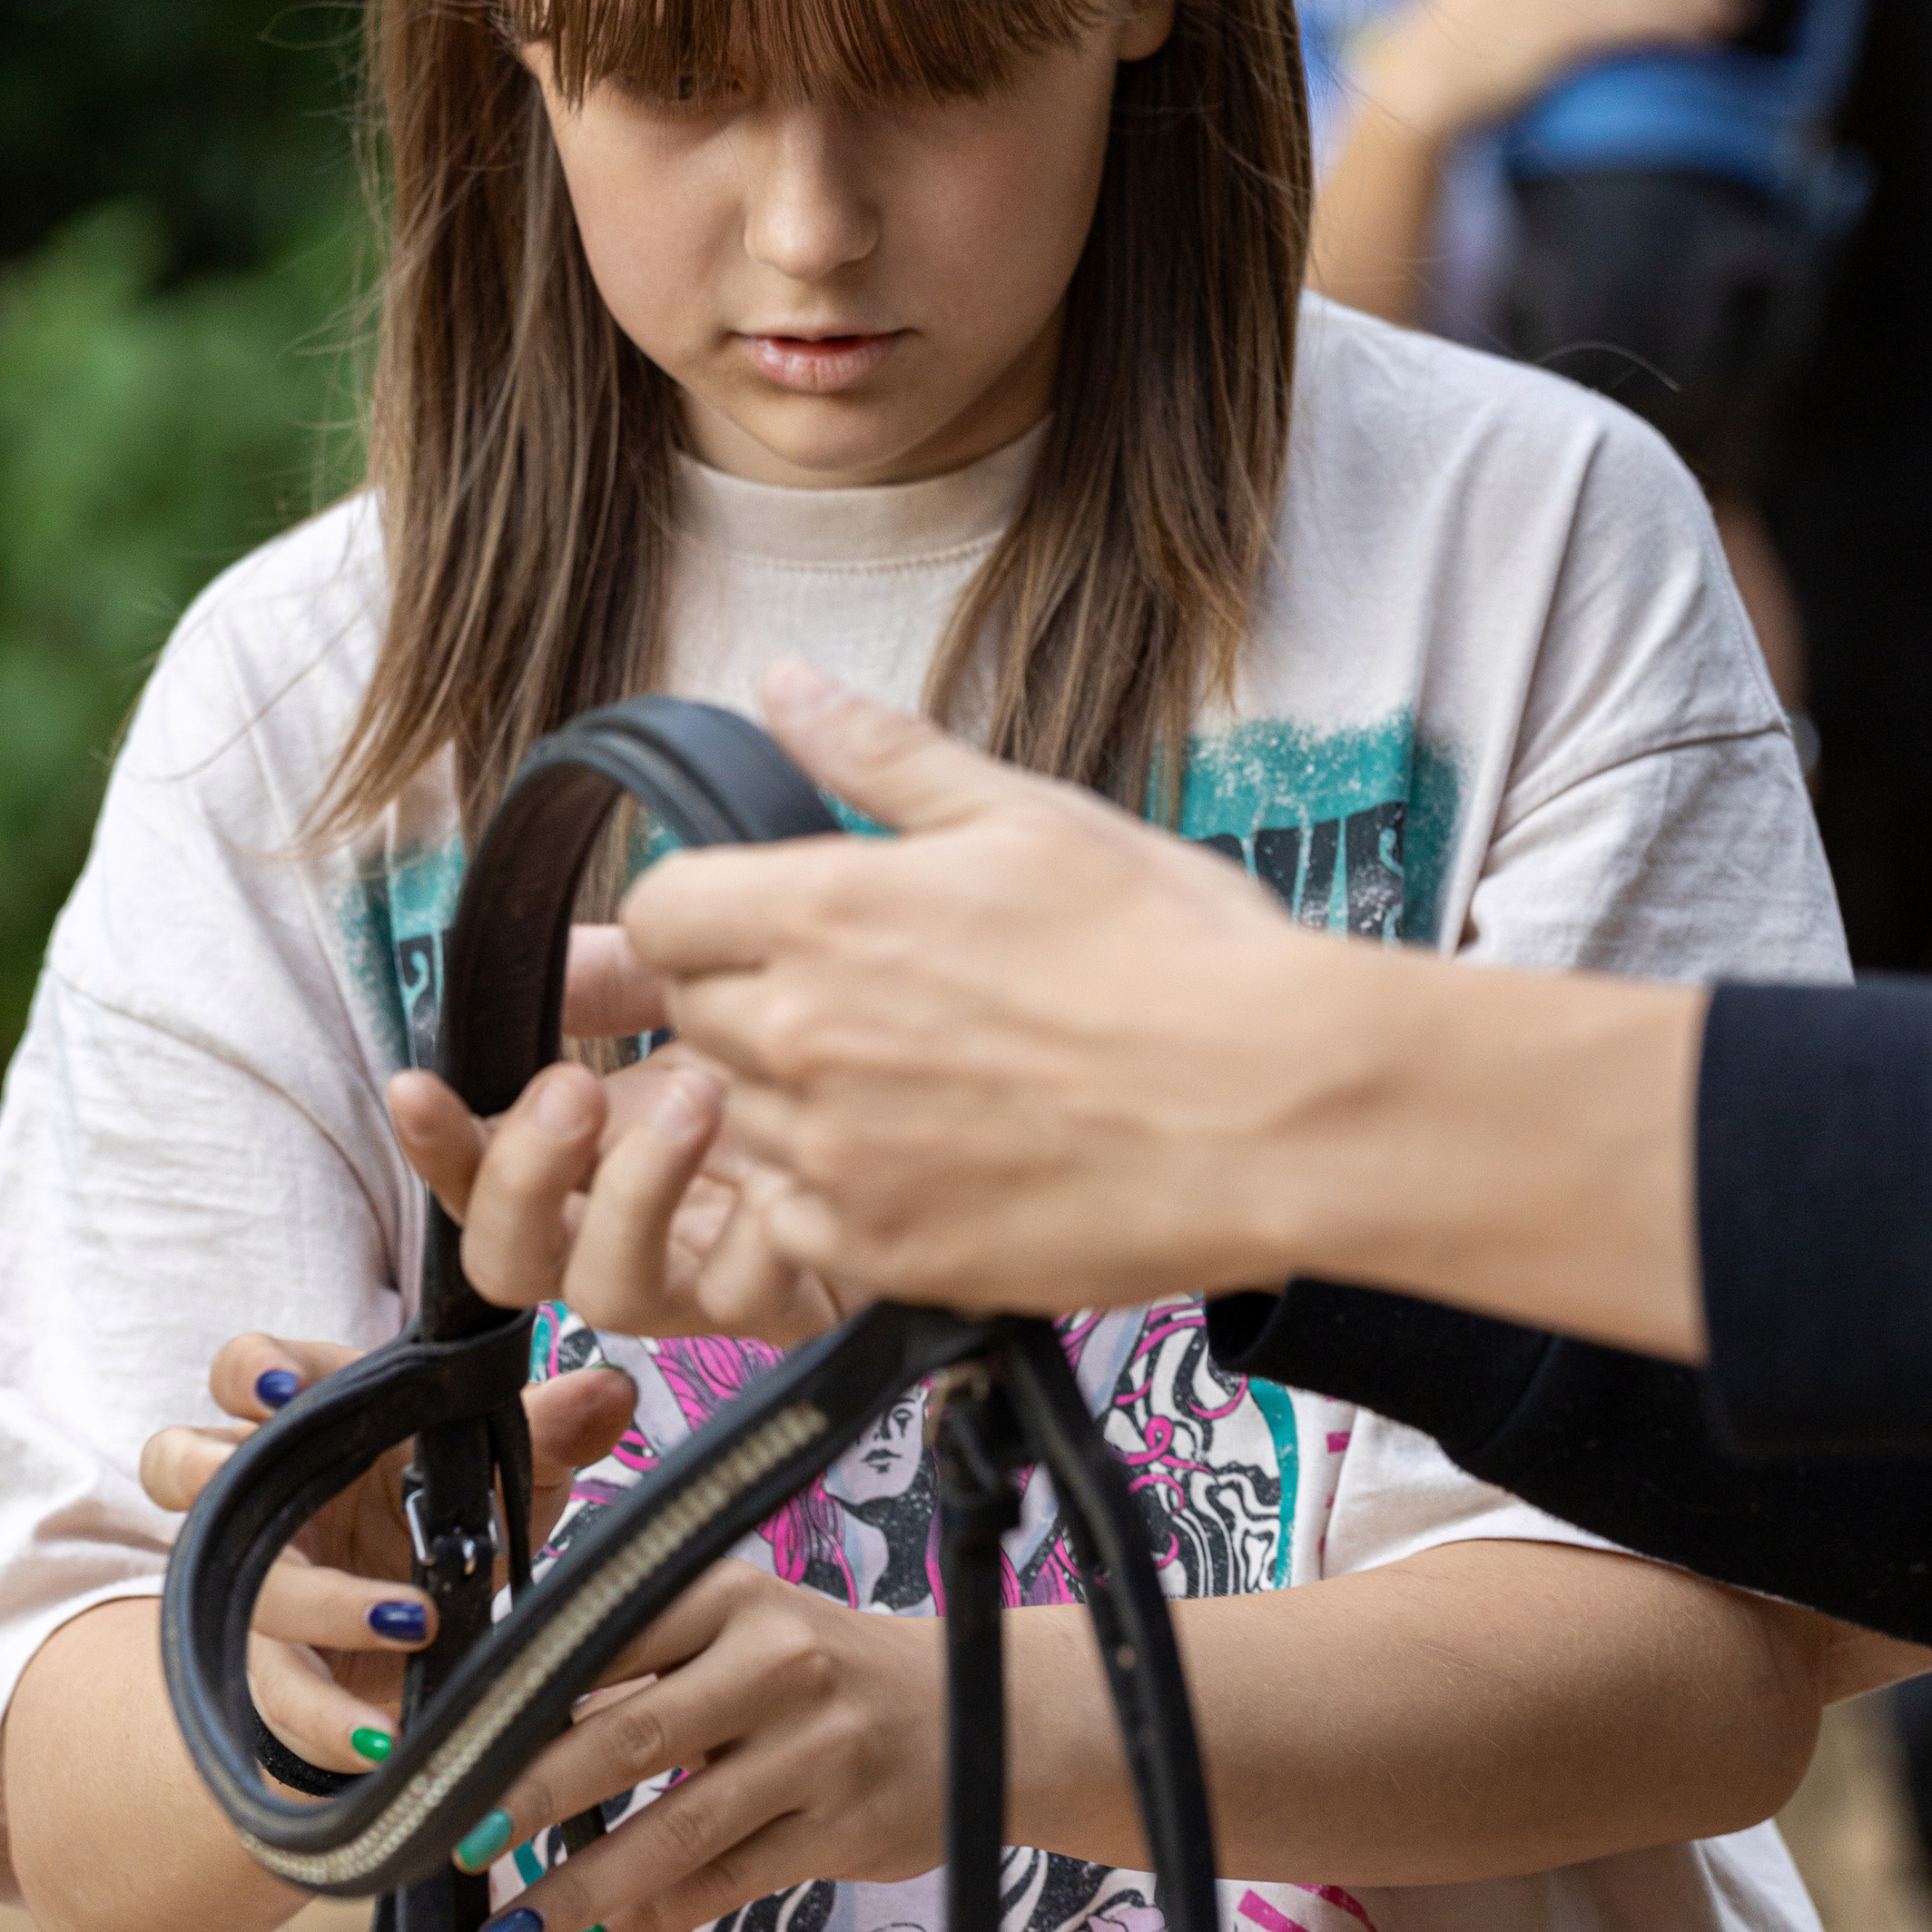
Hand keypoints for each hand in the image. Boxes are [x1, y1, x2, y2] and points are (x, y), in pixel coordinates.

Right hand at [137, 1335, 633, 1775]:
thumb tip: (609, 1390)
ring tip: (407, 1619)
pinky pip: (275, 1699)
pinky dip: (328, 1722)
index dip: (251, 1369)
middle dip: (205, 1467)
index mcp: (314, 1422)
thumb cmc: (460, 1522)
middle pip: (180, 1462)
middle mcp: (265, 1499)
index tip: (282, 1385)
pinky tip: (388, 1740)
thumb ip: (551, 1431)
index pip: (249, 1369)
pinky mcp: (270, 1677)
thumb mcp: (508, 1479)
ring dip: (308, 1601)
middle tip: (258, 1474)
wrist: (437, 1648)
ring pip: (217, 1589)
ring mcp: (256, 1588)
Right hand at [387, 933, 857, 1346]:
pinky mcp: (784, 1304)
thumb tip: (532, 957)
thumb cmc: (793, 1053)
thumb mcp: (690, 993)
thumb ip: (609, 975)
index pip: (470, 1177)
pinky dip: (758, 1230)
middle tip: (576, 1087)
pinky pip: (748, 1296)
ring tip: (697, 1096)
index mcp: (582, 1164)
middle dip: (523, 1176)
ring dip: (635, 1192)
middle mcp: (620, 1233)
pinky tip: (786, 1163)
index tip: (416, 1084)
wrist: (920, 1095)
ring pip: (611, 1293)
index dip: (435, 1146)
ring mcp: (696, 1283)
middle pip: (509, 1262)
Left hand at [454, 1560, 944, 1931]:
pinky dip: (647, 1920)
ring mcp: (814, 1750)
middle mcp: (775, 1661)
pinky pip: (723, 1884)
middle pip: (629, 1734)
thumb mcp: (739, 1626)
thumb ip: (639, 1663)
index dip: (519, 1703)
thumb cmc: (822, 1666)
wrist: (977, 1708)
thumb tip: (503, 1725)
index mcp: (729, 1593)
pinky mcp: (840, 1829)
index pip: (604, 1642)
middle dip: (531, 1799)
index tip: (450, 1754)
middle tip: (457, 1843)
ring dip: (579, 1888)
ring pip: (675, 1828)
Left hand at [617, 662, 1308, 1313]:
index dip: (702, 910)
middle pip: (691, 1016)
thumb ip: (881, 754)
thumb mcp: (1028, 815)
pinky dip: (834, 1193)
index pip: (656, 912)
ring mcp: (834, 1154)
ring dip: (790, 1099)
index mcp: (825, 911)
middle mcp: (802, 1036)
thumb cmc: (1172, 950)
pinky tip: (927, 1157)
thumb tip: (780, 682)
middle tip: (870, 998)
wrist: (1275, 1109)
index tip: (770, 918)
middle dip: (753, 998)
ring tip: (914, 1079)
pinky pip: (791, 1218)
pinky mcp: (880, 1249)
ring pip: (736, 1120)